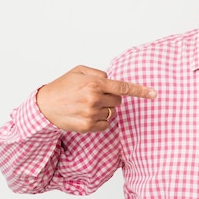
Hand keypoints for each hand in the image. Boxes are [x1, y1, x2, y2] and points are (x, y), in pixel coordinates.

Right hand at [36, 65, 156, 132]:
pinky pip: (105, 124)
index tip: (154, 94)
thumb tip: (113, 81)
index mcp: (94, 83)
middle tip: (95, 96)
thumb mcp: (79, 71)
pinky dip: (99, 120)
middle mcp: (94, 98)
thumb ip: (99, 74)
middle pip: (118, 101)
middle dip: (111, 98)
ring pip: (112, 113)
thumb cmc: (62, 86)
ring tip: (86, 106)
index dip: (141, 91)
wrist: (44, 106)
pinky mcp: (88, 126)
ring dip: (104, 110)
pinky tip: (86, 115)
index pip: (123, 87)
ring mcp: (91, 114)